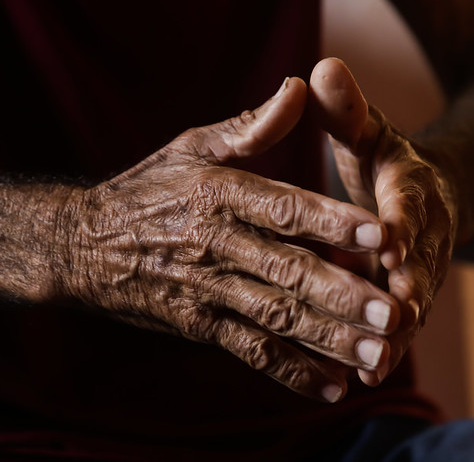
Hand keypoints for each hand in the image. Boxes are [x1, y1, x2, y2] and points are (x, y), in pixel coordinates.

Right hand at [57, 78, 400, 401]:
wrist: (82, 244)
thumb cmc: (147, 187)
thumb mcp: (192, 146)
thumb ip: (251, 125)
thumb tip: (299, 85)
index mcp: (219, 193)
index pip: (283, 208)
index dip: (332, 222)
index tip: (382, 232)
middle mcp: (215, 243)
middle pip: (287, 271)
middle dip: (342, 293)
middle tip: (391, 310)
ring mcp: (206, 289)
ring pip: (275, 317)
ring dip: (328, 338)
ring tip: (377, 354)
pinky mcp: (198, 324)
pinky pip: (249, 351)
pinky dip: (291, 373)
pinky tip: (333, 388)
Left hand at [309, 58, 456, 385]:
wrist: (435, 195)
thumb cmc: (387, 158)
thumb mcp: (369, 129)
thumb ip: (346, 107)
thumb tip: (321, 66)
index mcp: (411, 184)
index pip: (410, 202)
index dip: (402, 221)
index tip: (389, 242)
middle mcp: (427, 230)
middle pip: (422, 260)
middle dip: (410, 287)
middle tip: (396, 312)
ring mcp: (423, 268)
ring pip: (414, 302)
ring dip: (397, 331)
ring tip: (376, 363)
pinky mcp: (411, 295)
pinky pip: (401, 326)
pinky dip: (386, 349)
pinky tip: (364, 378)